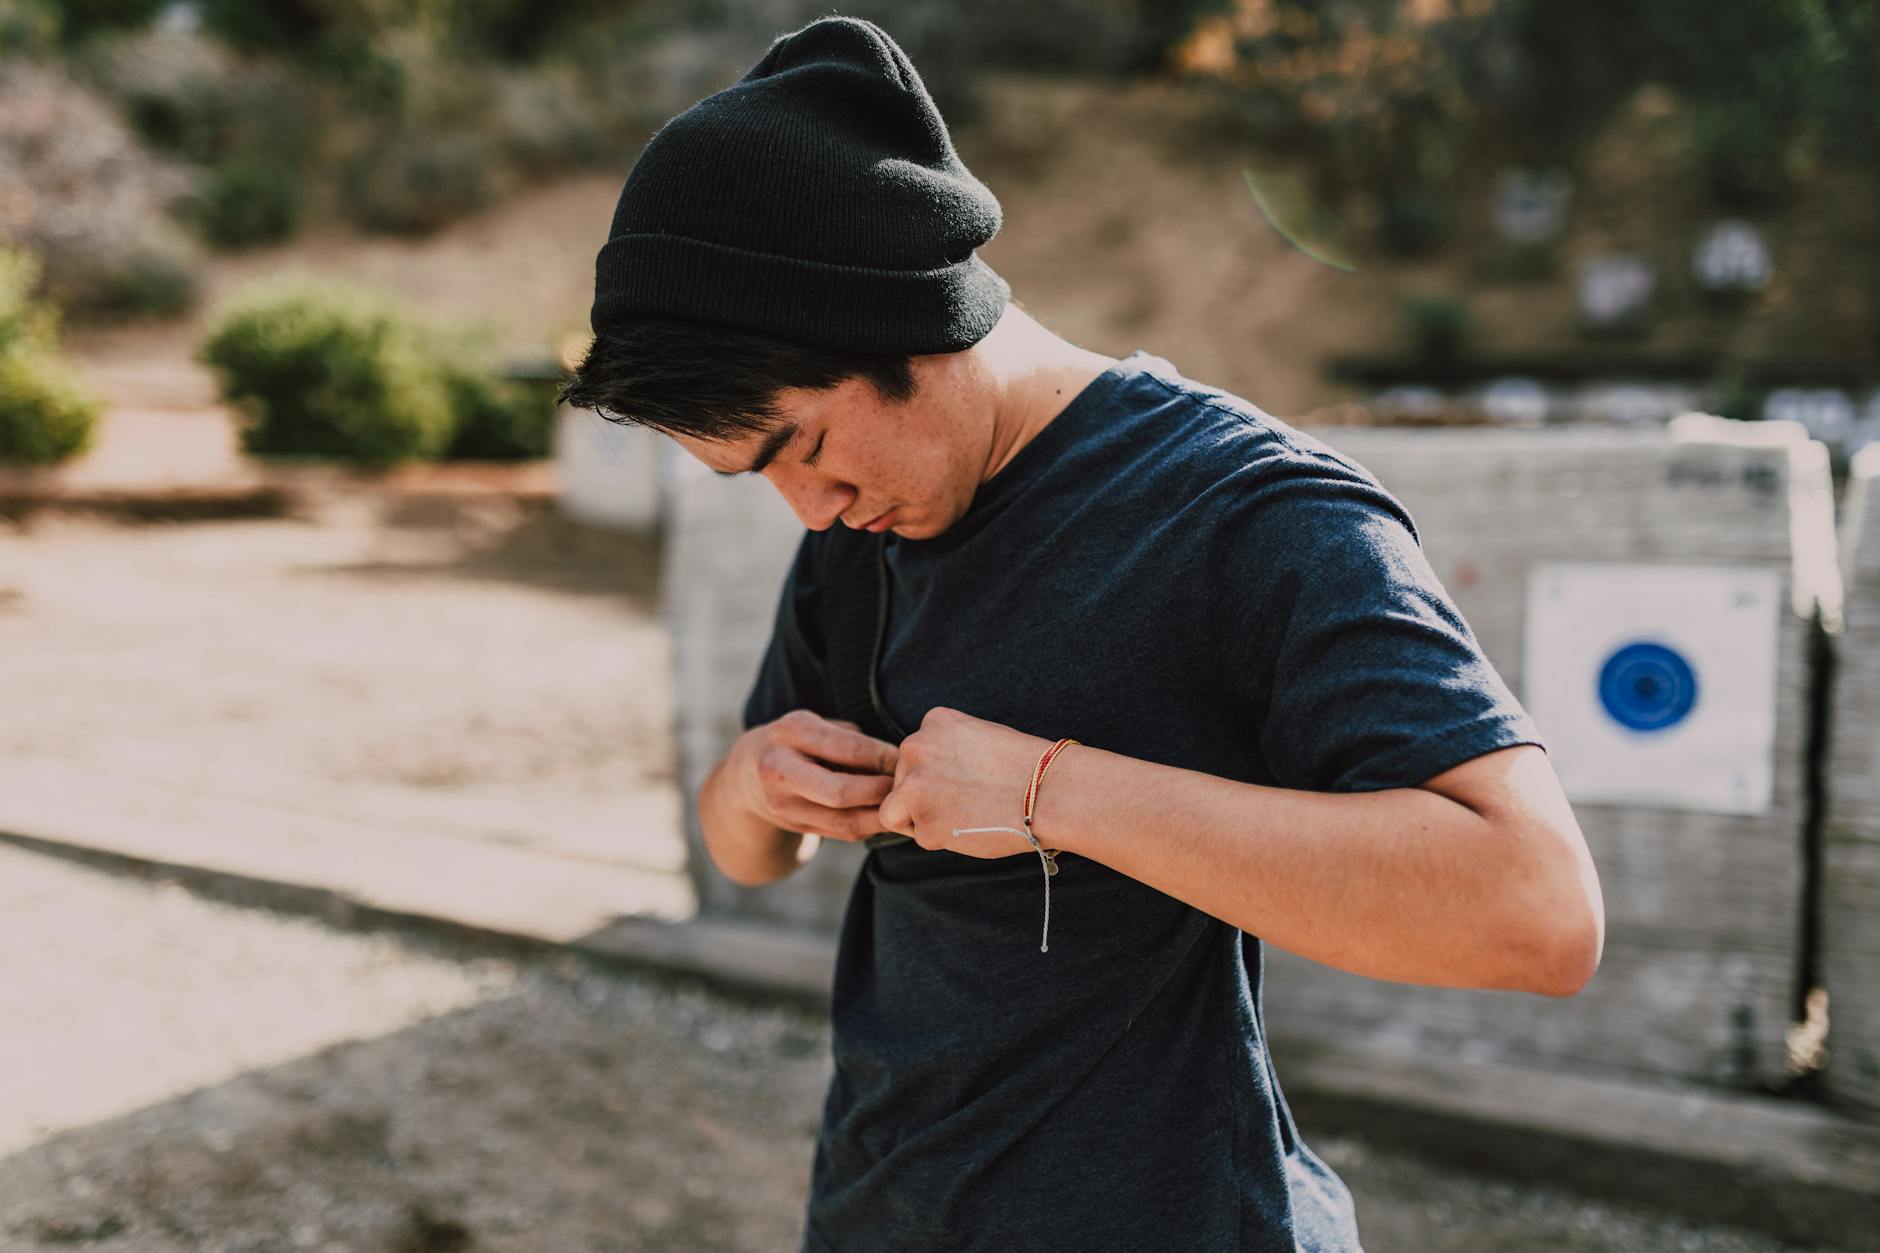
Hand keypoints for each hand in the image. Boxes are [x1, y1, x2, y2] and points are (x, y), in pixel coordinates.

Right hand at [736, 710, 899, 842]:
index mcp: (791, 732)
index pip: (848, 748)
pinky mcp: (792, 826)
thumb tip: (898, 759)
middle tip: (907, 787)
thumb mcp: (816, 725)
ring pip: (843, 820)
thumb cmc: (798, 742)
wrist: (746, 774)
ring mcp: (783, 803)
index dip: (884, 757)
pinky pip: (840, 832)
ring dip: (880, 816)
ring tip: (903, 807)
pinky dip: (869, 827)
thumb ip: (851, 739)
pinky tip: (887, 818)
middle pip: (840, 791)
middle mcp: (780, 768)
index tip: (907, 760)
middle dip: (880, 791)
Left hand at [878, 706, 1054, 858]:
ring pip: (896, 810)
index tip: (964, 781)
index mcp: (934, 722)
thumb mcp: (981, 737)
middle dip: (924, 796)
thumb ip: (948, 750)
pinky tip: (970, 829)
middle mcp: (916, 748)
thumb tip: (928, 780)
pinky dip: (940, 839)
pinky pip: (920, 836)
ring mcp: (915, 786)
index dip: (936, 773)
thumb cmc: (1027, 768)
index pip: (916, 754)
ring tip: (961, 817)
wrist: (1049, 793)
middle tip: (965, 803)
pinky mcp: (923, 823)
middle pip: (902, 780)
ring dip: (922, 819)